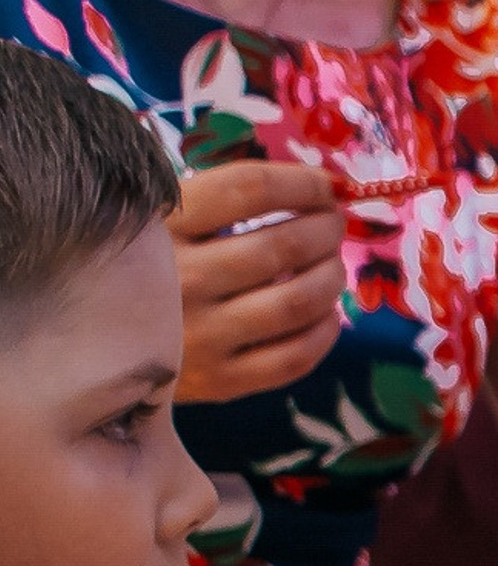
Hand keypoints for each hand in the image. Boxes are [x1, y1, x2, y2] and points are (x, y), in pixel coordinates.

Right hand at [169, 162, 346, 403]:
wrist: (94, 350)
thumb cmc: (146, 269)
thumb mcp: (160, 219)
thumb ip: (223, 197)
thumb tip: (321, 187)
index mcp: (160, 225)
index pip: (248, 188)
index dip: (303, 184)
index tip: (327, 186)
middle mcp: (178, 279)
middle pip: (284, 245)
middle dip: (326, 229)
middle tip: (333, 226)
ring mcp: (199, 335)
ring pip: (298, 301)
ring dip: (331, 277)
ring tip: (330, 266)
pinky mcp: (219, 381)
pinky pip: (295, 357)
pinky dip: (325, 330)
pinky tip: (325, 313)